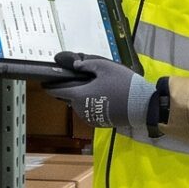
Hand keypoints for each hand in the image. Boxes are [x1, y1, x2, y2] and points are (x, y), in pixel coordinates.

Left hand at [43, 53, 158, 136]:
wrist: (141, 106)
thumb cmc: (123, 84)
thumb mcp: (105, 68)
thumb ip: (86, 65)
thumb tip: (74, 65)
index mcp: (78, 95)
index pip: (55, 90)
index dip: (50, 85)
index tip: (46, 81)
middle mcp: (80, 109)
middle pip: (69, 97)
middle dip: (72, 89)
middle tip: (84, 79)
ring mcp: (89, 117)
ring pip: (79, 105)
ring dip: (82, 97)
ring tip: (97, 88)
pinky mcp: (98, 123)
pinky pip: (89, 111)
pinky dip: (91, 105)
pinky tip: (104, 98)